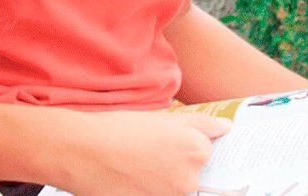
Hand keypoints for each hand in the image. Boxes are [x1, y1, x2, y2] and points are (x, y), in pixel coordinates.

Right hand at [56, 109, 231, 195]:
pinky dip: (149, 190)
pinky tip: (132, 179)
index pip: (206, 151)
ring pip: (176, 189)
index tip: (168, 144)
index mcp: (195, 150)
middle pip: (193, 174)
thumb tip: (226, 129)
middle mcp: (189, 179)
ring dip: (163, 180)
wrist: (81, 153)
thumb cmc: (117, 131)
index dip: (185, 145)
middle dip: (175, 165)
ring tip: (136, 167)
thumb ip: (200, 124)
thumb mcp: (162, 119)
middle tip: (147, 155)